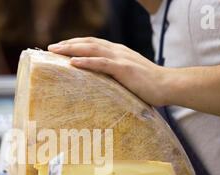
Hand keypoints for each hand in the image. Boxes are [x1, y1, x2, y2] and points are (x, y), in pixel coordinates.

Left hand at [48, 37, 172, 106]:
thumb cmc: (150, 85)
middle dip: (68, 44)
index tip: (61, 47)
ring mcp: (121, 59)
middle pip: (88, 43)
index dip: (76, 43)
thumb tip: (101, 84)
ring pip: (92, 49)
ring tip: (56, 51)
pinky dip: (86, 62)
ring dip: (72, 49)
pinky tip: (73, 62)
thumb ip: (115, 76)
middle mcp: (118, 51)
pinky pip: (102, 64)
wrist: (169, 85)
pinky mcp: (124, 69)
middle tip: (50, 47)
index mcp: (118, 52)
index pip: (93, 44)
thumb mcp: (129, 77)